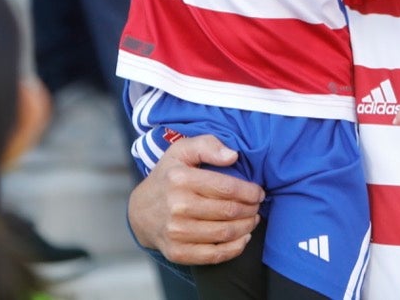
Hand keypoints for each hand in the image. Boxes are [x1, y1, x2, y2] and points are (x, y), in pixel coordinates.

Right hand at [127, 135, 264, 265]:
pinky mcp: (177, 252)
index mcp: (180, 179)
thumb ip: (207, 145)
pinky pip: (214, 255)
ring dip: (247, 227)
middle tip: (257, 206)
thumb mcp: (182, 151)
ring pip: (225, 233)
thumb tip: (233, 156)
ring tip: (252, 219)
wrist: (141, 211)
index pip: (226, 187)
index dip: (249, 191)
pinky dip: (235, 248)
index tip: (259, 192)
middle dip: (250, 209)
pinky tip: (243, 238)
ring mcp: (176, 232)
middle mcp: (177, 206)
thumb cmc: (168, 176)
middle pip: (228, 211)